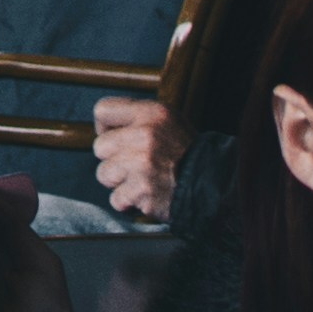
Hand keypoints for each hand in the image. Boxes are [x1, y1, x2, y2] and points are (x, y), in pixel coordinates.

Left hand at [88, 95, 176, 224]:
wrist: (213, 184)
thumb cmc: (187, 154)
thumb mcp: (168, 121)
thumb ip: (137, 120)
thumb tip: (104, 128)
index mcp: (152, 113)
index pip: (103, 110)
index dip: (105, 127)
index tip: (117, 138)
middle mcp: (145, 134)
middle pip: (99, 146)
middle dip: (113, 159)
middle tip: (135, 164)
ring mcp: (142, 163)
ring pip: (104, 174)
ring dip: (120, 182)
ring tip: (142, 179)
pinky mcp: (142, 190)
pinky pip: (116, 198)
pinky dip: (128, 201)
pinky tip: (146, 194)